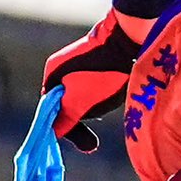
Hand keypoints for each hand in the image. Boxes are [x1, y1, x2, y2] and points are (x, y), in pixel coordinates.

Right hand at [39, 8, 151, 151]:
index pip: (50, 109)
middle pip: (66, 103)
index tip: (87, 144)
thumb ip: (65, 118)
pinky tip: (117, 90)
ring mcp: (80, 61)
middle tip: (101, 130)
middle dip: (82, 118)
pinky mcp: (98, 58)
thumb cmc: (103, 71)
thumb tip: (53, 132)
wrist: (130, 36)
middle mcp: (63, 66)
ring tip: (111, 102)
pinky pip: (96, 84)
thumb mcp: (80, 101)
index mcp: (53, 72)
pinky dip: (104, 94)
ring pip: (83, 94)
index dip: (65, 127)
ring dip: (95, 106)